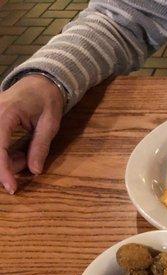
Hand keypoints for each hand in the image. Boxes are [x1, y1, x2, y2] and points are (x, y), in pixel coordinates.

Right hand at [0, 75, 63, 193]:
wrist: (39, 82)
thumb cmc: (46, 100)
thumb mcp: (50, 124)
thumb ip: (40, 146)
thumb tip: (35, 171)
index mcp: (5, 113)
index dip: (3, 170)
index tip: (12, 187)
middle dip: (3, 166)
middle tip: (23, 167)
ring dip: (4, 160)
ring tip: (24, 156)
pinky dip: (2, 153)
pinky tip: (18, 154)